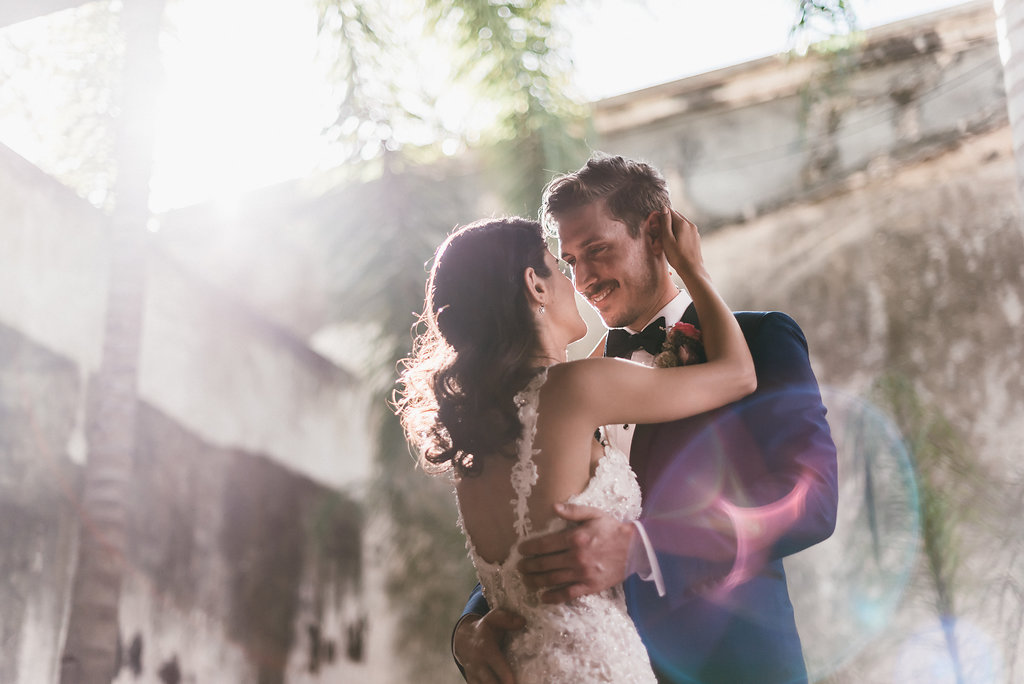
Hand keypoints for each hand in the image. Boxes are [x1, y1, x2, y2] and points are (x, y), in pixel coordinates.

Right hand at [453, 610, 524, 683]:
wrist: (463, 639)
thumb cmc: (484, 629)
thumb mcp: (493, 618)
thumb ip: (507, 619)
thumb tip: (522, 622)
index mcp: (485, 648)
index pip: (497, 665)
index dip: (506, 676)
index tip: (514, 682)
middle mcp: (478, 663)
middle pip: (489, 682)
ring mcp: (474, 674)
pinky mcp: (472, 680)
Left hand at [517, 502, 635, 602]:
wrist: (635, 549)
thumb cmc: (612, 529)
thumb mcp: (594, 514)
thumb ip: (573, 510)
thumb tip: (553, 506)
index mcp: (575, 538)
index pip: (544, 544)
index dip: (529, 548)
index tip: (521, 550)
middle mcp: (576, 557)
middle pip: (544, 563)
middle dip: (528, 566)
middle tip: (519, 567)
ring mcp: (582, 573)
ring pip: (552, 579)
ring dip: (535, 581)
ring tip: (526, 580)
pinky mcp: (590, 586)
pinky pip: (568, 594)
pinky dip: (553, 597)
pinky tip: (543, 597)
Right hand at [655, 207, 704, 278]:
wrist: (692, 270)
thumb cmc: (677, 256)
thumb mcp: (667, 239)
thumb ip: (665, 222)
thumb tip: (664, 208)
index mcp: (683, 223)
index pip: (670, 211)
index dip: (661, 217)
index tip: (657, 227)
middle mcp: (690, 224)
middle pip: (676, 217)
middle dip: (667, 222)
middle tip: (661, 234)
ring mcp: (694, 231)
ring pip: (681, 224)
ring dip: (673, 228)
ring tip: (667, 241)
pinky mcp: (696, 238)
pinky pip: (685, 231)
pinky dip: (679, 233)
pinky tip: (676, 244)